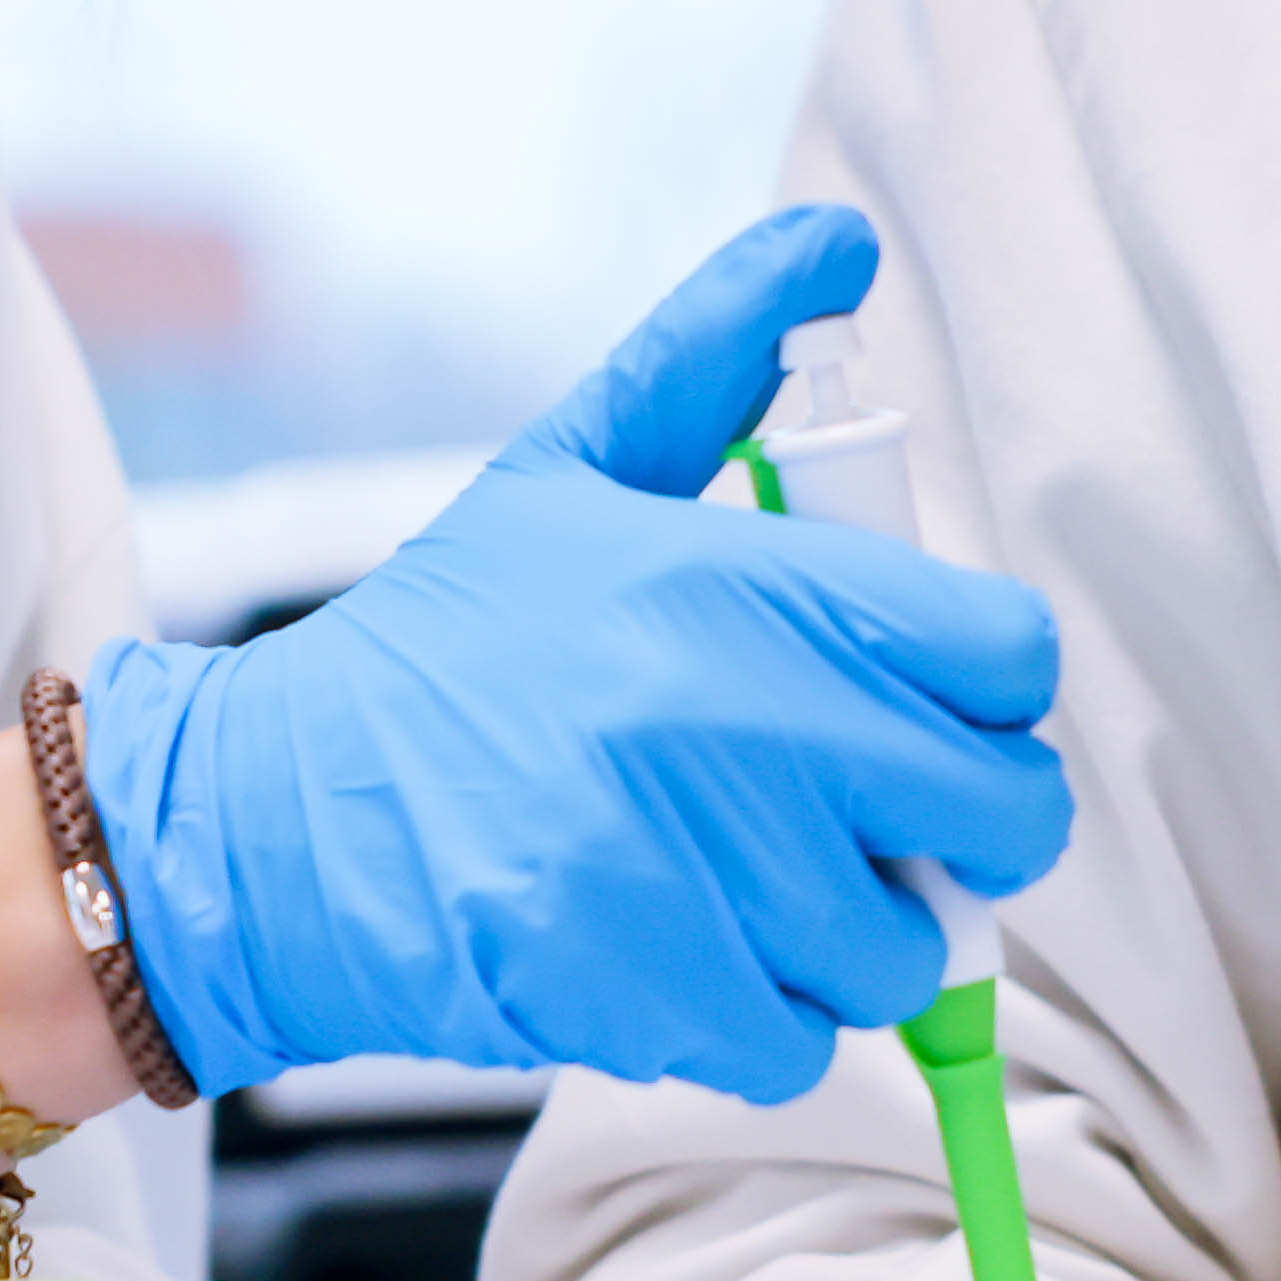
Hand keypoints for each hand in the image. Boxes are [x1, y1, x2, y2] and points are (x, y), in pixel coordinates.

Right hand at [81, 206, 1067, 1100]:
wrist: (272, 817)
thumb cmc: (444, 649)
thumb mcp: (572, 470)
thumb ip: (713, 357)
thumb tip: (837, 242)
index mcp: (744, 583)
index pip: (1007, 655)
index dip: (983, 685)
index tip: (923, 698)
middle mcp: (743, 725)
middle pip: (1003, 813)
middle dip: (958, 821)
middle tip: (869, 808)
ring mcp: (705, 872)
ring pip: (907, 944)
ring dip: (851, 929)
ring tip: (746, 877)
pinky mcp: (655, 994)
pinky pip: (807, 1039)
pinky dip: (765, 1013)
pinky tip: (683, 947)